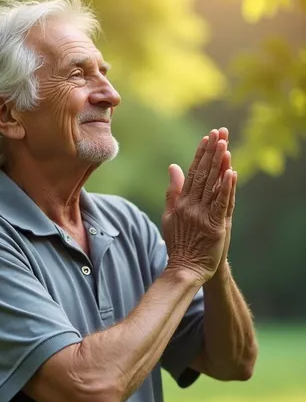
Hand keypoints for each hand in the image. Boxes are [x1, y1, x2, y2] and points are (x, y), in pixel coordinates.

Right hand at [162, 128, 234, 283]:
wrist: (184, 268)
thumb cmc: (178, 243)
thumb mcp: (170, 216)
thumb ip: (172, 191)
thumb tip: (173, 167)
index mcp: (181, 203)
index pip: (192, 173)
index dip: (200, 154)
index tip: (206, 138)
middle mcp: (191, 206)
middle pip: (203, 175)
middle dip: (211, 153)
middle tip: (218, 133)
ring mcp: (202, 216)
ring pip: (212, 186)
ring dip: (219, 164)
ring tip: (225, 145)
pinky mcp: (215, 226)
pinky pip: (221, 204)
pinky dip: (226, 188)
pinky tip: (231, 173)